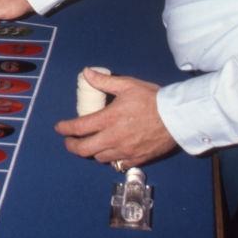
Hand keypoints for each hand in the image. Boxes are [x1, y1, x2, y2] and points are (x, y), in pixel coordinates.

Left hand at [54, 69, 177, 168]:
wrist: (178, 117)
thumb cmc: (152, 99)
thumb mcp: (127, 85)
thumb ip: (104, 81)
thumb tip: (86, 73)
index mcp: (109, 119)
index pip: (79, 127)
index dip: (65, 129)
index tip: (59, 128)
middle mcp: (114, 138)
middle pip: (84, 149)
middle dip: (72, 146)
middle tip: (69, 141)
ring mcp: (126, 151)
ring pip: (100, 157)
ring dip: (92, 151)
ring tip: (91, 144)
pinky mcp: (138, 159)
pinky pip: (118, 164)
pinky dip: (111, 159)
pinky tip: (111, 152)